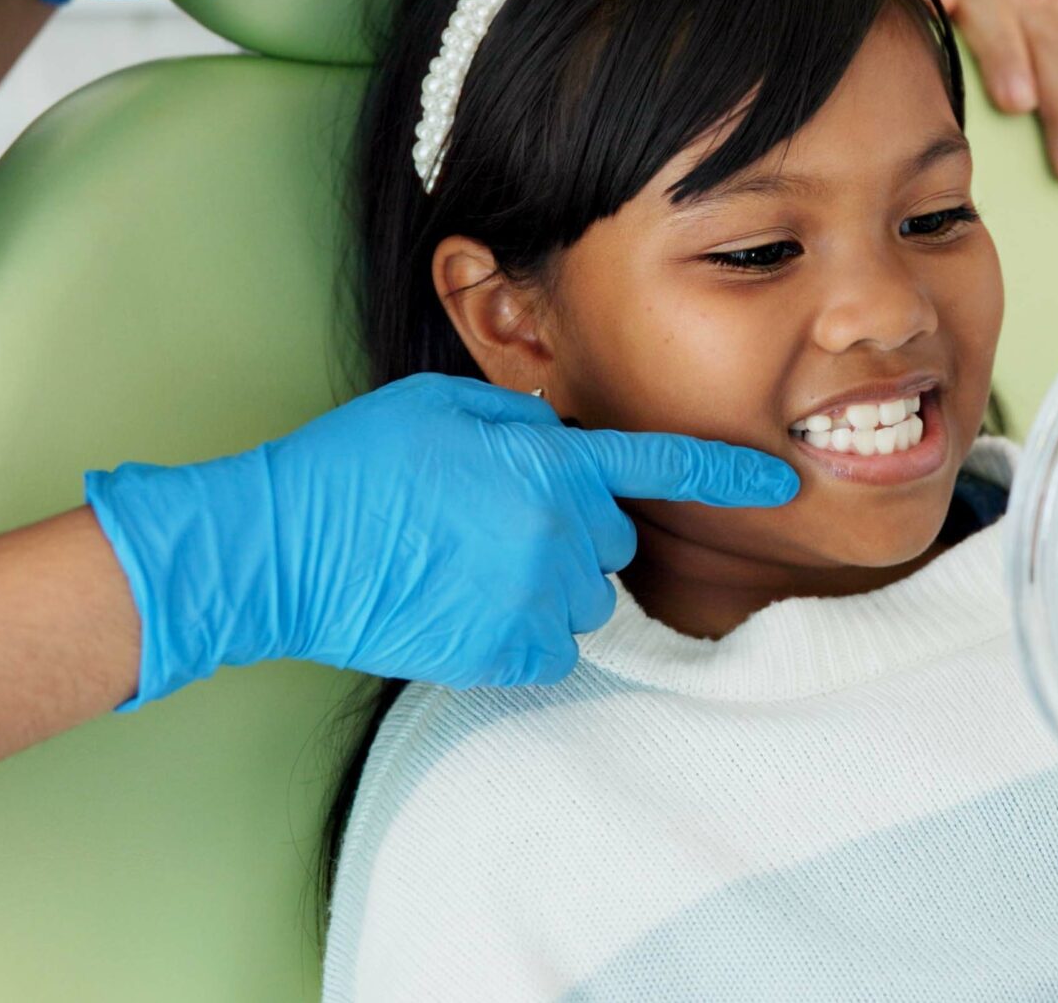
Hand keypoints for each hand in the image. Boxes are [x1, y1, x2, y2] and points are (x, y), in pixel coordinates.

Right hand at [85, 373, 798, 705]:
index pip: (660, 465)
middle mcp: (554, 529)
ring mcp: (530, 596)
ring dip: (544, 587)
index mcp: (547, 461)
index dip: (726, 474)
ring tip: (465, 569)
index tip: (779, 483)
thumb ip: (518, 419)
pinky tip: (462, 610)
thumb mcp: (437, 403)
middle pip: (611, 540)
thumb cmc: (349, 466)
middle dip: (570, 531)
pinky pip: (551, 650)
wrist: (278, 548)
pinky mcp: (502, 653)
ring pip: (584, 600)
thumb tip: (559, 440)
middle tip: (490, 525)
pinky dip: (519, 638)